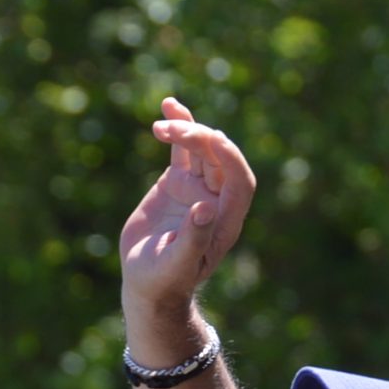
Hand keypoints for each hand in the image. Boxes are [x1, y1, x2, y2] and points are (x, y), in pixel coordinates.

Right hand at [120, 97, 256, 334]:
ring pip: (202, 149)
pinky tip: (168, 106)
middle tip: (173, 133)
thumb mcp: (177, 264)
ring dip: (187, 130)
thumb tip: (206, 208)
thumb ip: (195, 238)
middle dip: (201, 141)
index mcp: (226, 221)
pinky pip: (182, 148)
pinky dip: (178, 126)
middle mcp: (217, 200)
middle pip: (220, 159)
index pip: (241, 182)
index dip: (231, 159)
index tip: (213, 140)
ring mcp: (198, 187)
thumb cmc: (165, 282)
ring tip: (163, 126)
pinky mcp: (178, 181)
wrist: (147, 283)